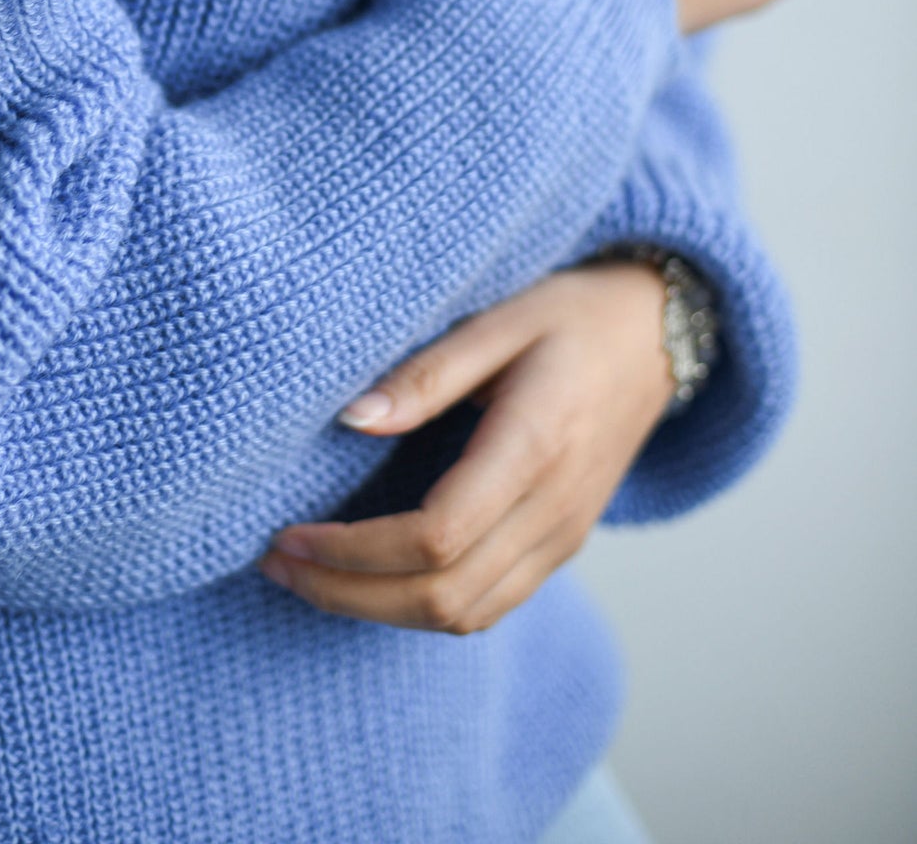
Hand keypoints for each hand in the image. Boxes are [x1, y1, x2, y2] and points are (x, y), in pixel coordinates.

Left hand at [256, 262, 673, 632]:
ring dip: (378, 610)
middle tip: (275, 564)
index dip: (353, 551)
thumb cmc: (571, 315)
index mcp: (535, 446)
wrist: (656, 336)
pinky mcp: (562, 545)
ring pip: (465, 616)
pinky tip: (370, 576)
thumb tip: (350, 419)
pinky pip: (489, 605)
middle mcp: (554, 509)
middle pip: (443, 597)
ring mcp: (564, 537)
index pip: (435, 537)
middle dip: (347, 594)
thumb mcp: (498, 319)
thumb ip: (426, 373)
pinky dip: (423, 607)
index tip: (287, 534)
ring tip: (307, 575)